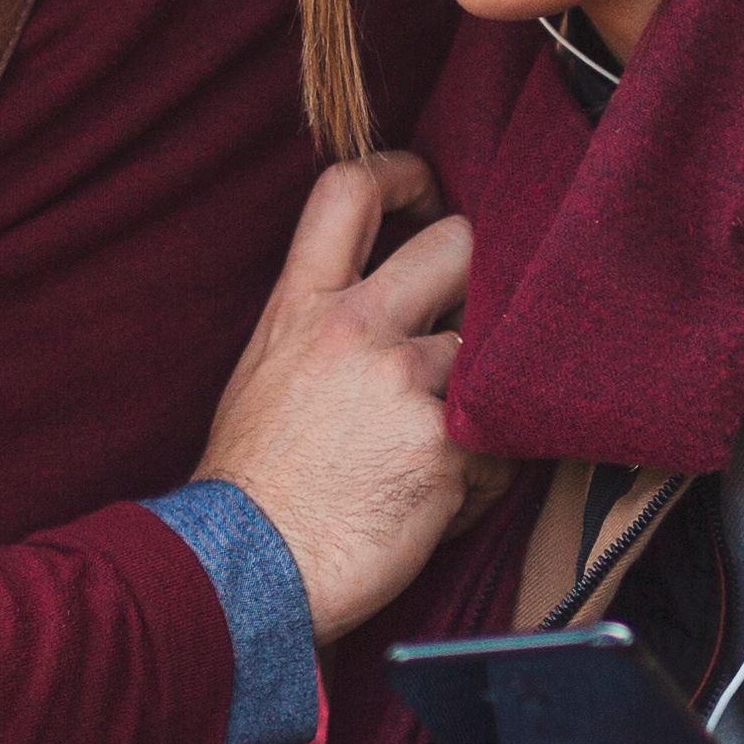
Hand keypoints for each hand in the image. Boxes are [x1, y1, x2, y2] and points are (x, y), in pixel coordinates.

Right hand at [200, 155, 496, 637]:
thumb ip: (323, 325)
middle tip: (465, 323)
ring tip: (438, 451)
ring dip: (479, 399)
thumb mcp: (265, 371)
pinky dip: (480, 477)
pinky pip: (498, 445)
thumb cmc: (254, 485)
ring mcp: (405, 382)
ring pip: (489, 352)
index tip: (427, 192)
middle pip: (459, 242)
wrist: (245, 571)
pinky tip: (437, 503)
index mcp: (302, 305)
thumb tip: (379, 302)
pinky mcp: (447, 445)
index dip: (402, 172)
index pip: (350, 189)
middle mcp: (356, 327)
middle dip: (479, 276)